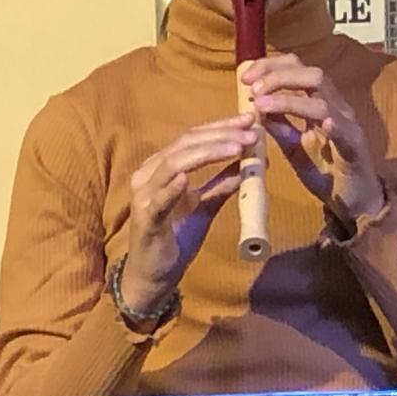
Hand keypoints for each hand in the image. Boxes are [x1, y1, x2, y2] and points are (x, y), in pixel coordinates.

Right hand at [121, 113, 257, 316]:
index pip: (194, 137)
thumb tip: (252, 163)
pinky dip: (172, 187)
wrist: (153, 276)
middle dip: (221, 135)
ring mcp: (144, 195)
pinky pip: (159, 201)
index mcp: (163, 166)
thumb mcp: (205, 206)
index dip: (222, 126)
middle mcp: (149, 173)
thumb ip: (223, 184)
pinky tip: (187, 178)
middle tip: (250, 132)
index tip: (249, 120)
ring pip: (174, 163)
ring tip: (235, 147)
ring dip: (206, 153)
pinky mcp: (145, 220)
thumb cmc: (176, 237)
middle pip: (186, 144)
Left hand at [241, 54, 384, 229]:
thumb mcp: (295, 148)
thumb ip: (280, 128)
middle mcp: (337, 108)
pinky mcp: (355, 149)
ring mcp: (348, 127)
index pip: (299, 69)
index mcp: (321, 103)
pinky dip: (333, 126)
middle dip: (279, 75)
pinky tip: (323, 124)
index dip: (272, 66)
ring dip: (290, 99)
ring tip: (263, 105)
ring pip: (323, 101)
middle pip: (313, 75)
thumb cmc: (327, 172)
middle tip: (253, 88)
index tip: (246, 77)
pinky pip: (344, 133)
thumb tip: (257, 108)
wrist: (357, 202)